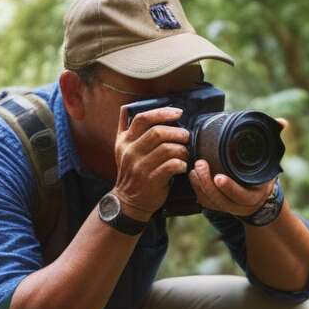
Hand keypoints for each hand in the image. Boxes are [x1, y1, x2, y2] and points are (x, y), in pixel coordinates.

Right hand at [112, 106, 189, 220]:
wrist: (128, 201)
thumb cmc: (131, 171)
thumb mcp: (122, 149)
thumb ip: (124, 128)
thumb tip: (126, 108)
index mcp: (125, 141)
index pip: (142, 119)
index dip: (162, 113)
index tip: (178, 113)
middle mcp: (131, 152)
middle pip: (157, 132)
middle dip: (176, 132)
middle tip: (186, 135)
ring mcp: (140, 167)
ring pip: (167, 149)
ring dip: (181, 149)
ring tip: (185, 152)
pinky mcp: (151, 180)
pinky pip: (171, 166)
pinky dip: (181, 163)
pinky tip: (183, 165)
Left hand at [188, 117, 287, 217]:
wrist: (260, 195)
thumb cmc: (264, 172)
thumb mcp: (271, 159)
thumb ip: (274, 140)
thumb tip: (282, 122)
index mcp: (255, 194)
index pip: (241, 196)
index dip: (229, 188)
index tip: (218, 177)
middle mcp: (241, 204)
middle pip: (221, 200)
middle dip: (207, 183)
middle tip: (200, 164)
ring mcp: (228, 206)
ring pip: (210, 201)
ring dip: (199, 185)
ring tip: (194, 168)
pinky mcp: (218, 205)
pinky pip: (204, 202)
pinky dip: (197, 190)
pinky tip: (192, 176)